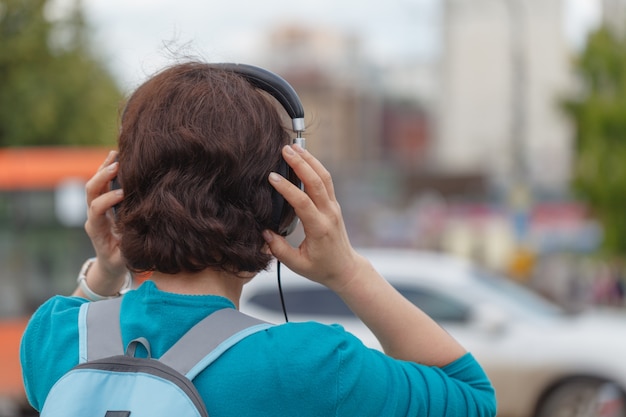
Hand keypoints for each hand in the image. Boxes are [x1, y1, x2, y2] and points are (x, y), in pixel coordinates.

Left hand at [79, 151, 126, 293]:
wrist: (108, 263)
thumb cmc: (119, 261)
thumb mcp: (125, 258)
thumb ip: (130, 247)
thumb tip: (141, 232)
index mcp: (97, 229)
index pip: (97, 210)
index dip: (108, 200)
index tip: (123, 195)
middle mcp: (93, 216)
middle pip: (90, 192)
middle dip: (102, 178)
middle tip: (116, 167)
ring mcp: (95, 208)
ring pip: (94, 185)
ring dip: (104, 169)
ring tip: (116, 154)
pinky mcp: (101, 203)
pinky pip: (101, 184)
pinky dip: (107, 169)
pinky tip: (115, 156)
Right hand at [262, 144, 367, 290]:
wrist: (345, 268)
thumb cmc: (321, 268)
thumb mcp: (297, 264)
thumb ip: (279, 249)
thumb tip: (264, 233)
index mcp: (319, 228)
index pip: (303, 203)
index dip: (287, 188)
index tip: (272, 177)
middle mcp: (329, 214)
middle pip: (317, 182)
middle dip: (301, 164)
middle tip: (285, 150)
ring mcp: (333, 207)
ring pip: (324, 177)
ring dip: (310, 160)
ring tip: (294, 147)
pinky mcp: (333, 204)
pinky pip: (326, 181)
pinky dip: (315, 166)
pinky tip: (304, 158)